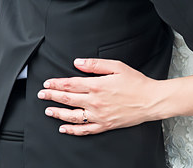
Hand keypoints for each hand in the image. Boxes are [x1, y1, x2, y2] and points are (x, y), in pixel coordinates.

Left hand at [37, 58, 163, 135]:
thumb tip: (77, 62)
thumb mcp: (116, 66)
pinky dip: (72, 130)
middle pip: (68, 99)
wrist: (150, 100)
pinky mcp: (105, 125)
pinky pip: (85, 129)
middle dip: (52, 96)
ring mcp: (99, 115)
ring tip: (48, 110)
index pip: (70, 84)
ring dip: (58, 113)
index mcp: (97, 85)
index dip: (56, 84)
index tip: (47, 83)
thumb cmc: (136, 82)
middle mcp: (95, 101)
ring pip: (73, 116)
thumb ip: (95, 64)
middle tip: (41, 95)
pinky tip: (64, 128)